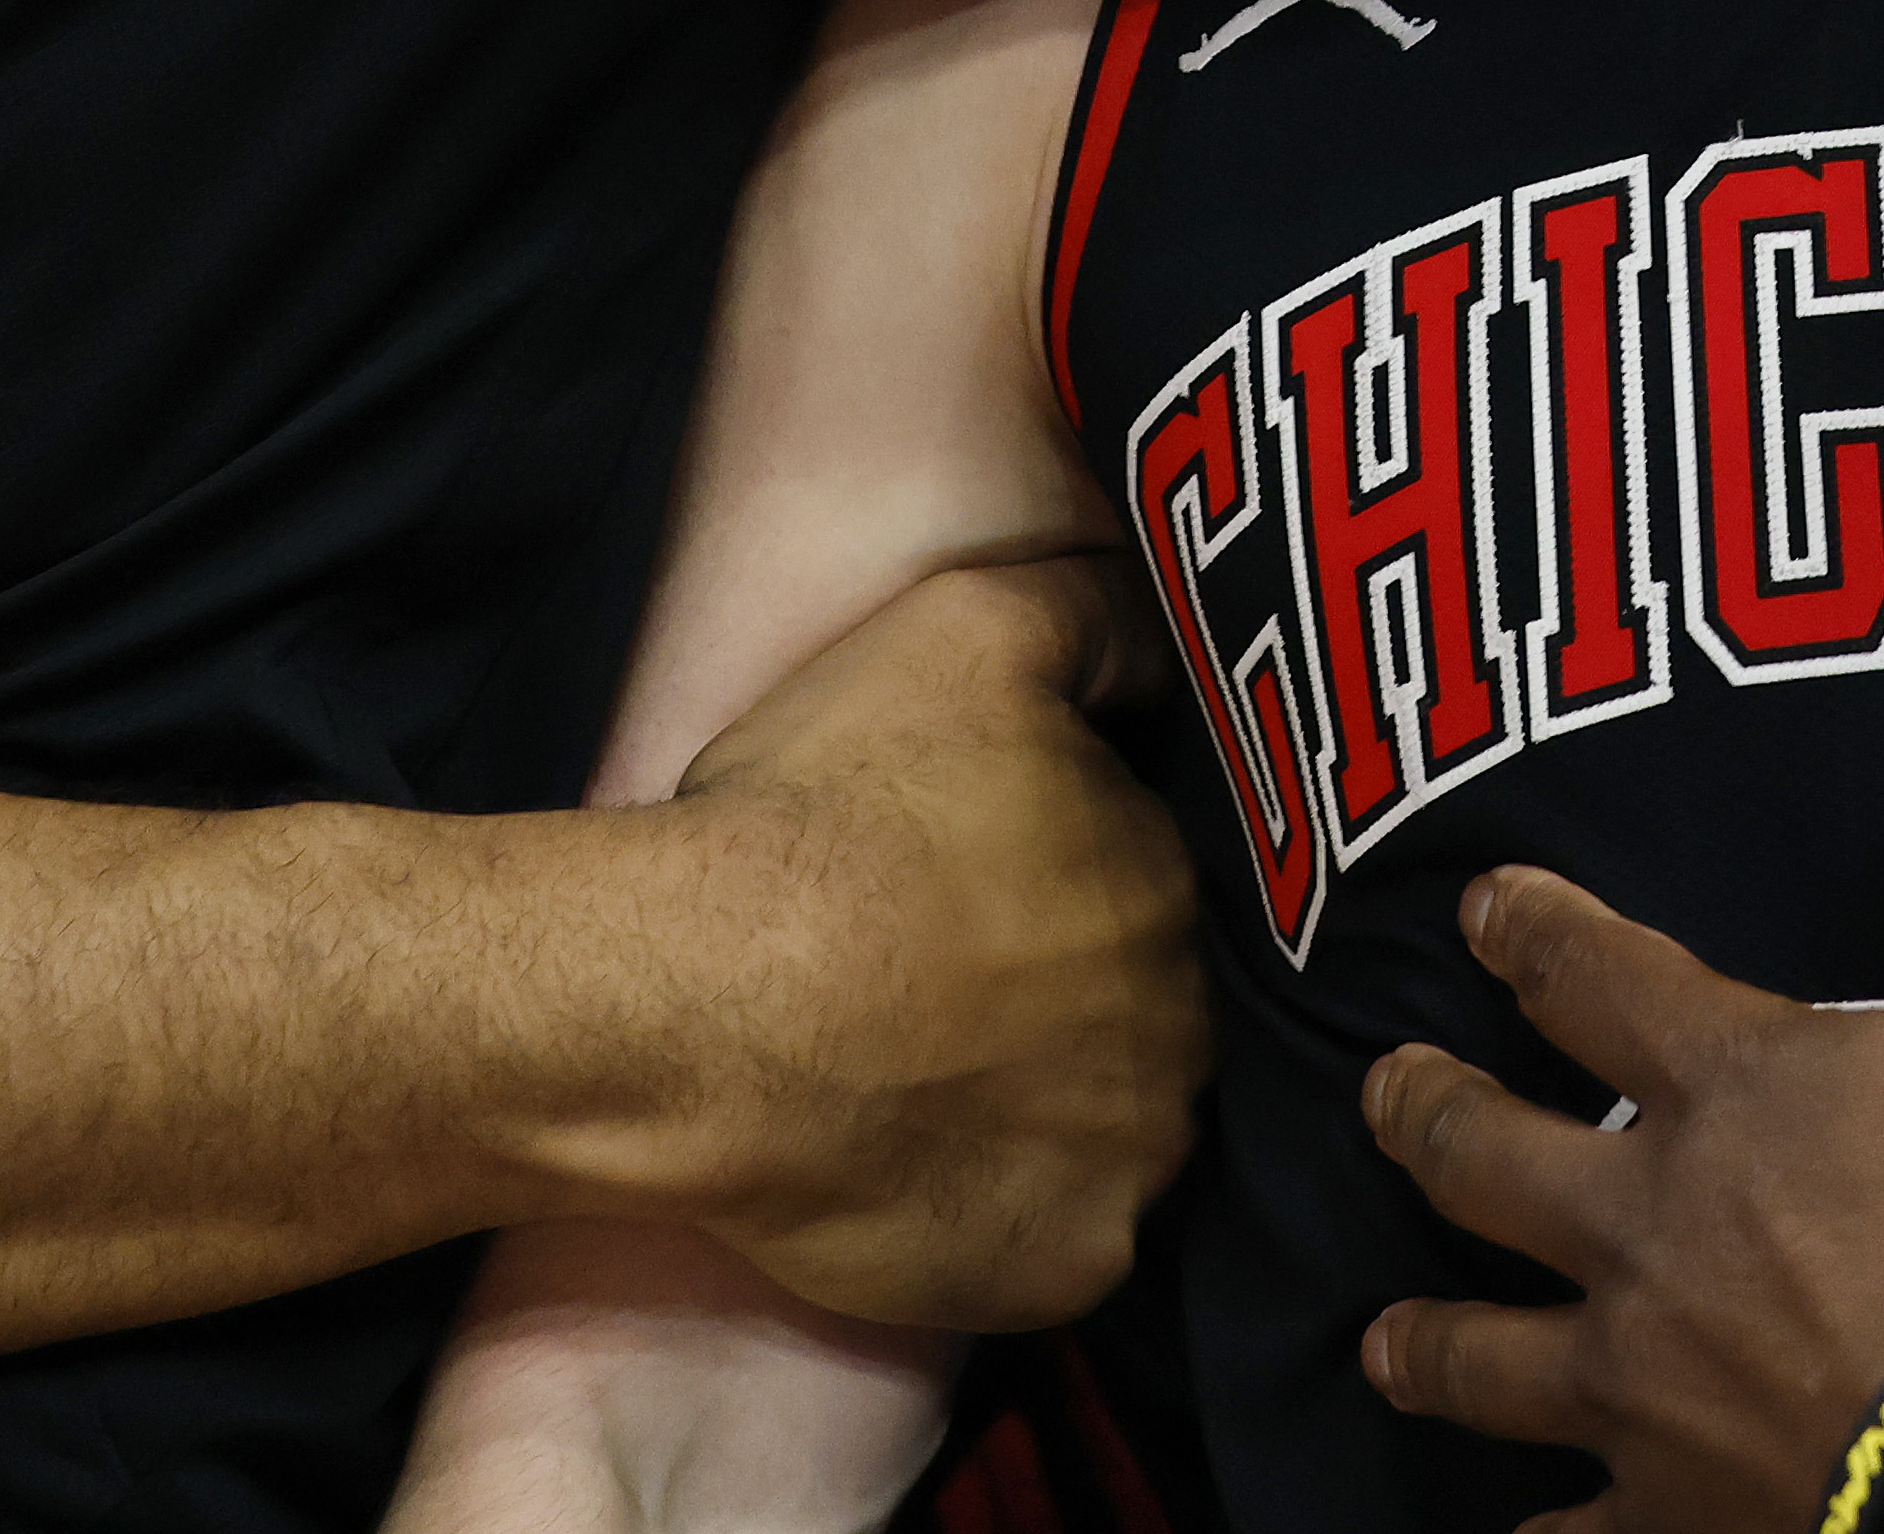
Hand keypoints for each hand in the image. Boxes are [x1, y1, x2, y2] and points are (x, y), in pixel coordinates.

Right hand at [653, 558, 1201, 1332]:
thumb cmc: (820, 812)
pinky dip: (1008, 1212)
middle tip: (931, 985)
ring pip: (1111, 1126)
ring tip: (918, 1080)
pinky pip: (1061, 1242)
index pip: (1134, 872)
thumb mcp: (967, 629)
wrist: (699, 1007)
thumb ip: (1092, 616)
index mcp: (1161, 875)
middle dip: (1058, 995)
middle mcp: (1184, 1023)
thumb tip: (1163, 648)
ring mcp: (1135, 1160)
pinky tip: (922, 1166)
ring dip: (1045, 1105)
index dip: (1048, 874)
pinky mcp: (1066, 1267)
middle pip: (1134, 1004)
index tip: (958, 881)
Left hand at [1357, 599, 1883, 1528]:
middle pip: (1487, 1154)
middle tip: (1380, 1090)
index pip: (1590, 975)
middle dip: (1422, 1113)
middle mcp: (1652, 1226)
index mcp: (1735, 1088)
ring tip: (1385, 1337)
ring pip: (1487, 1353)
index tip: (1479, 908)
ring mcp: (1647, 1383)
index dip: (1528, 931)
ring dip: (1429, 1339)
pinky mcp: (1677, 1515)